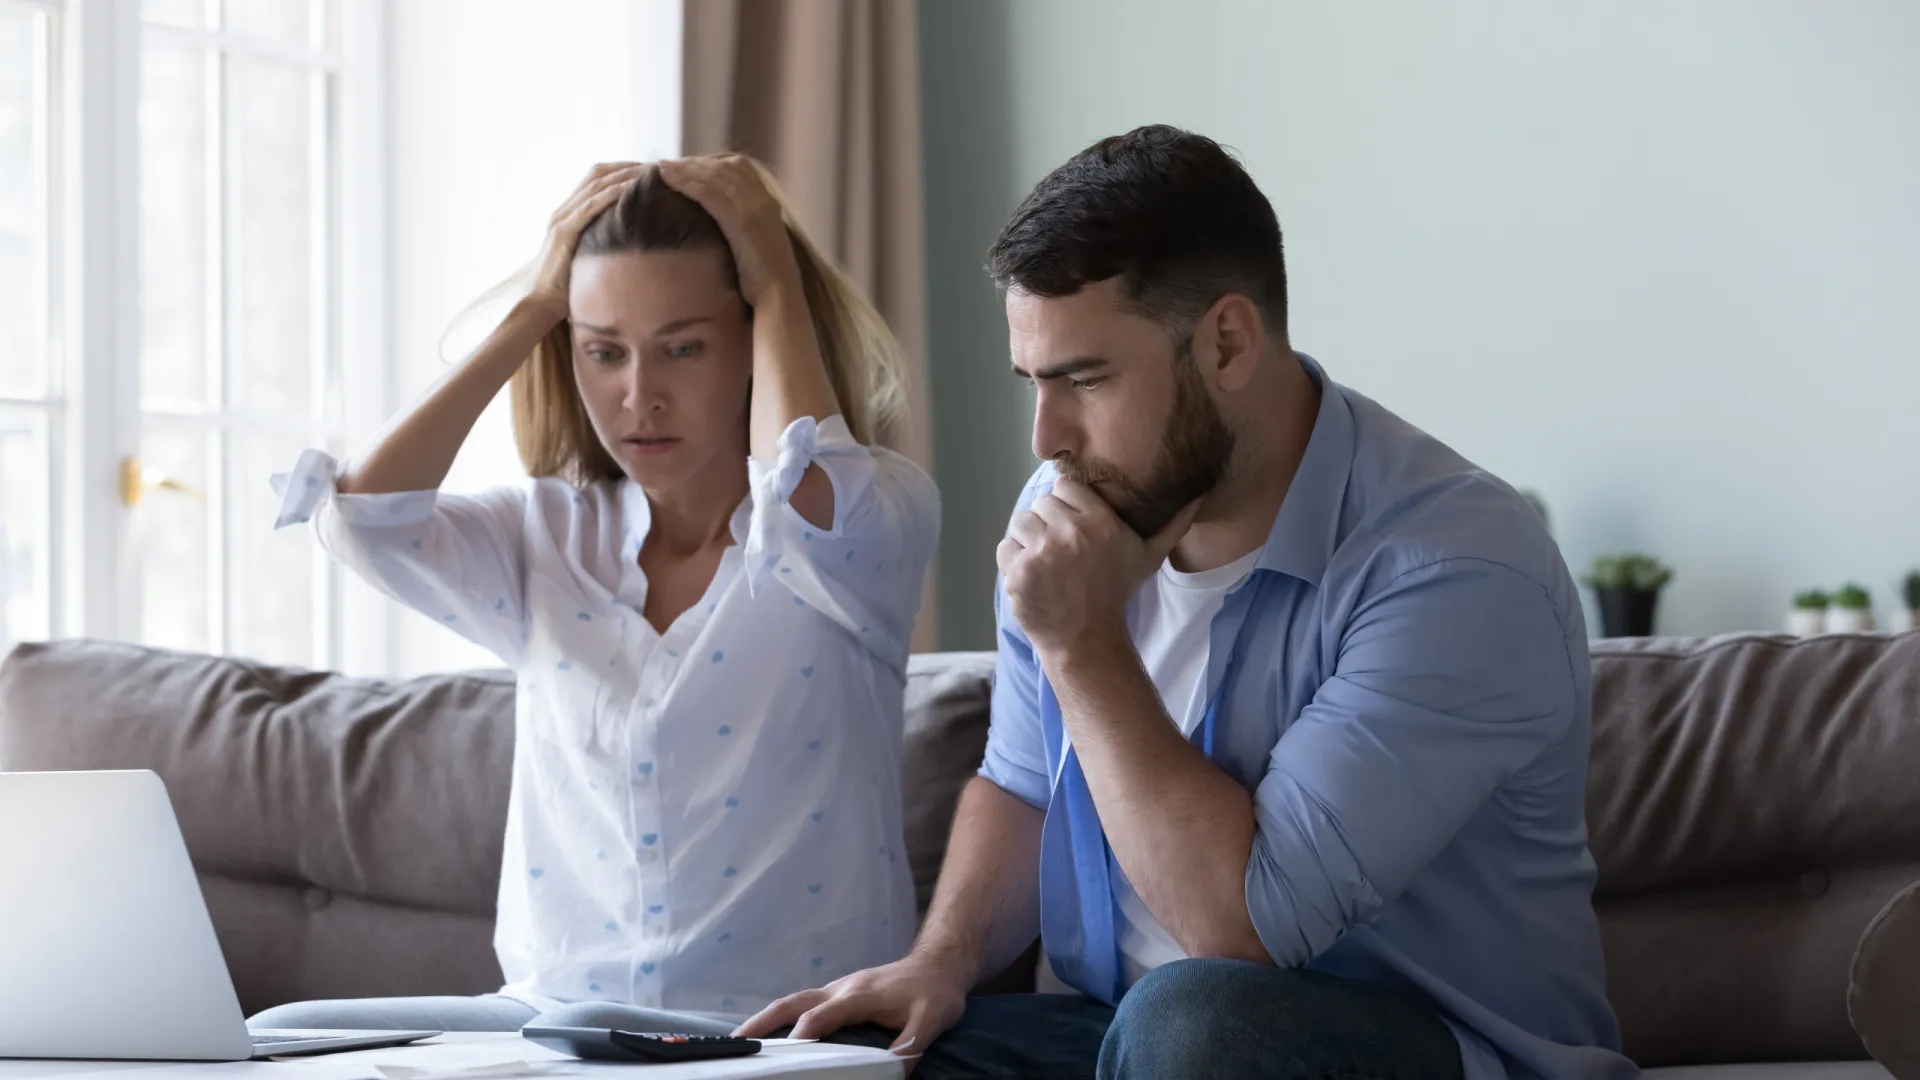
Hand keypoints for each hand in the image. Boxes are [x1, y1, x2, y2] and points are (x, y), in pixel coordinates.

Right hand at [526, 162, 646, 320]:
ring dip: (625, 175)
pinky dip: (612, 194)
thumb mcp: (589, 258)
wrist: (541, 304)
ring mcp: (562, 219)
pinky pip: (590, 205)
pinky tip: (632, 189)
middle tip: (657, 166)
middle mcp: (564, 210)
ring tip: (651, 172)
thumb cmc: (567, 287)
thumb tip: (634, 243)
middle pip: (598, 174)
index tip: (651, 170)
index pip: (597, 178)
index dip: (624, 169)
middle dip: (628, 166)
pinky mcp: (564, 232)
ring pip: (596, 184)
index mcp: (569, 213)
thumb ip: (604, 245)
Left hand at [658, 154, 802, 306]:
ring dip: (685, 169)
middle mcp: (763, 199)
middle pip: (723, 168)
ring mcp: (754, 208)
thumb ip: (741, 227)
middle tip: (666, 164)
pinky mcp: (742, 221)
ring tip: (660, 167)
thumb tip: (717, 224)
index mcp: (768, 202)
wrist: (779, 298)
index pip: (737, 168)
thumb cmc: (763, 282)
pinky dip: (686, 182)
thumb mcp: (754, 245)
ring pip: (714, 177)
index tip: (686, 168)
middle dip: (693, 164)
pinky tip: (667, 178)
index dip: (709, 165)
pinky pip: (709, 193)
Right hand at [734, 953, 968, 1071]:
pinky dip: (781, 1015)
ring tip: (742, 1038)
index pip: (821, 1014)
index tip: (784, 1054)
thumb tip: (892, 1072)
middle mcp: (841, 988)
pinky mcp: (840, 993)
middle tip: (736, 1041)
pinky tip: (772, 1031)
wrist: (939, 965)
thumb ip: (910, 1046)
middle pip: (793, 1002)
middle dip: (762, 1021)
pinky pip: (803, 1003)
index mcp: (858, 994)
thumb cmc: (935, 992)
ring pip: (794, 1000)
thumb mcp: (931, 1021)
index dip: (802, 1033)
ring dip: (766, 1018)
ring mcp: (838, 988)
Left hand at [998, 477, 1198, 654]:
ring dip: (1027, 541)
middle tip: (1059, 552)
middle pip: (1040, 504)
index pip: (1065, 487)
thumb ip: (1172, 524)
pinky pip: (1005, 549)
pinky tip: (1032, 577)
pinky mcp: (1019, 572)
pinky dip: (1013, 562)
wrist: (1085, 638)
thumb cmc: (1115, 592)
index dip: (1066, 507)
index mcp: (1101, 522)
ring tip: (1045, 564)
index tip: (1073, 529)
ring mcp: (1042, 554)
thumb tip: (1200, 494)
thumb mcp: (1149, 556)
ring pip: (1020, 523)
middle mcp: (1071, 534)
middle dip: (1046, 524)